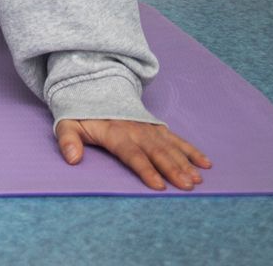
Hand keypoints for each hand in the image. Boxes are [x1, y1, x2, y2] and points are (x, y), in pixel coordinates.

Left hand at [54, 118, 210, 190]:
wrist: (95, 86)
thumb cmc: (81, 112)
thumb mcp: (67, 123)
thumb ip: (68, 140)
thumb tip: (72, 159)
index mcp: (115, 132)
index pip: (132, 154)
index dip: (145, 169)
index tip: (158, 185)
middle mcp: (135, 130)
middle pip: (156, 151)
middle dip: (173, 169)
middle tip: (187, 185)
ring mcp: (148, 128)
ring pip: (169, 146)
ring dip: (185, 162)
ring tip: (198, 178)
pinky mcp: (156, 127)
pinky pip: (176, 138)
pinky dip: (191, 150)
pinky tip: (205, 162)